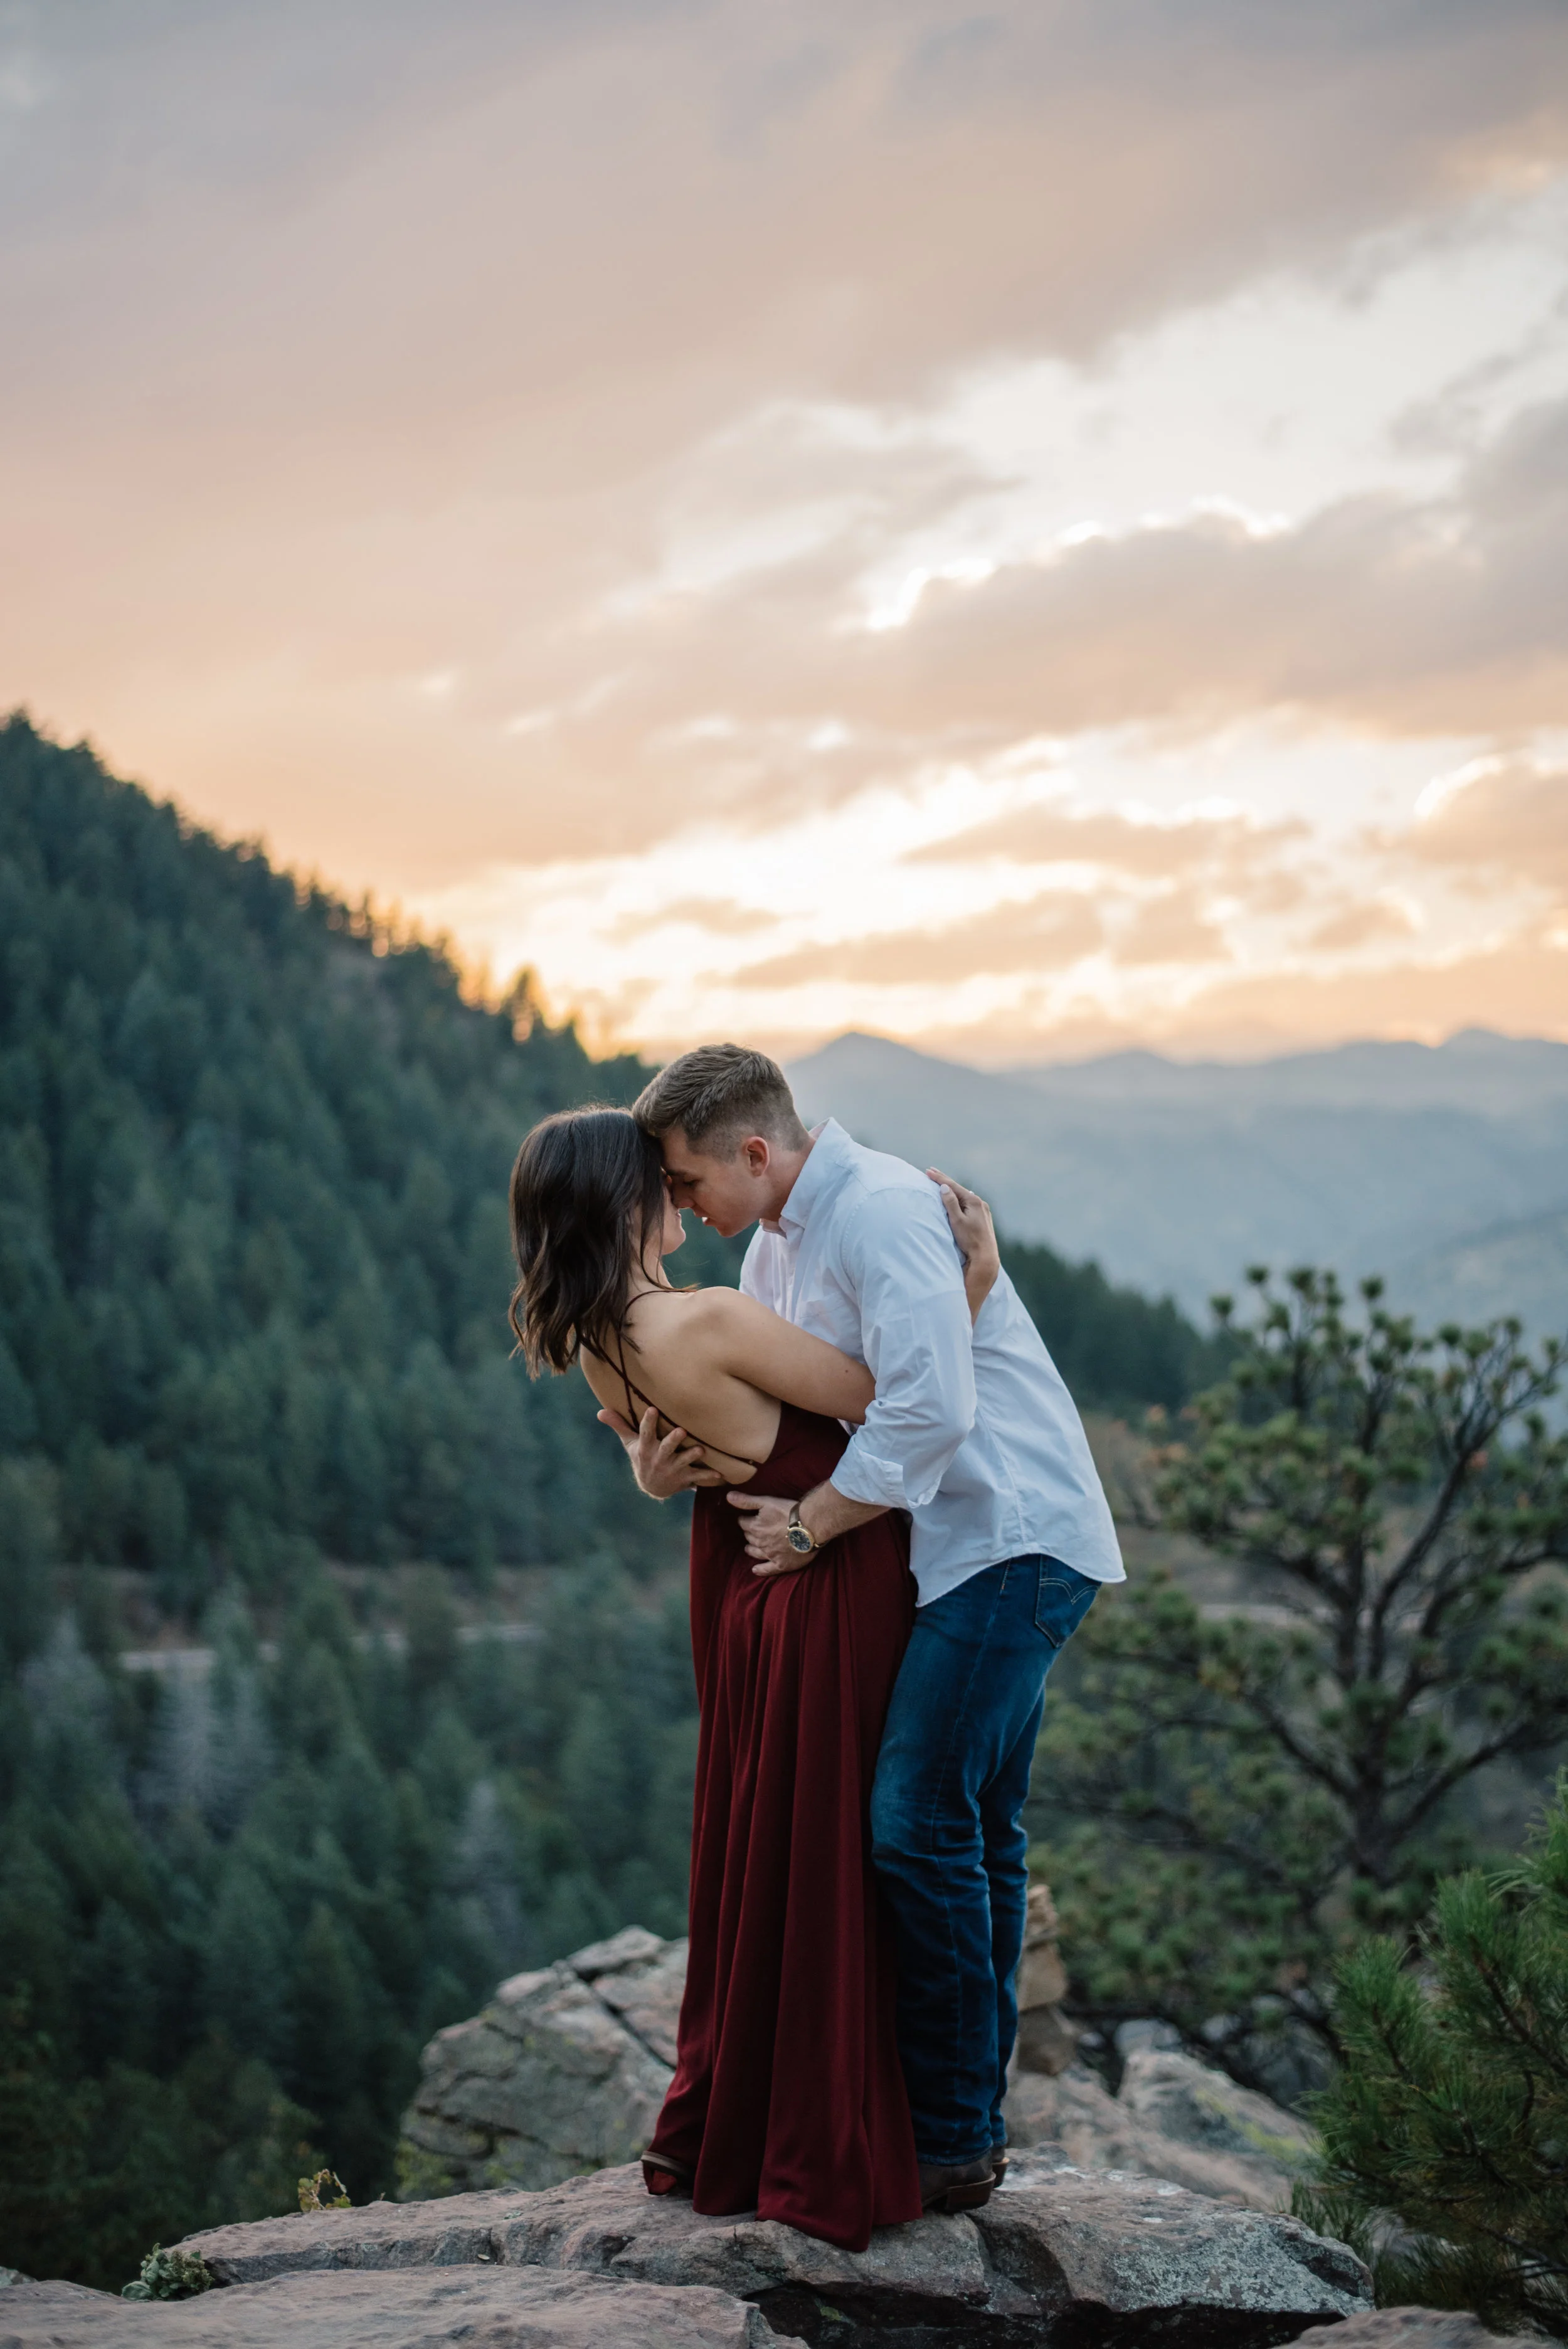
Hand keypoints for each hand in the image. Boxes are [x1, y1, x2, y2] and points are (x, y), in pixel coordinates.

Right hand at [598, 1405, 726, 1496]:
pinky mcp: (685, 1478)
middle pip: (666, 1448)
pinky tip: (720, 1473)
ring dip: (692, 1456)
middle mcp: (659, 1459)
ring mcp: (673, 1469)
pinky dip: (708, 1476)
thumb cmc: (642, 1457)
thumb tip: (600, 1411)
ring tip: (700, 1449)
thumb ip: (619, 1425)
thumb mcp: (630, 1443)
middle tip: (681, 1430)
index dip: (649, 1422)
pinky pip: (698, 1477)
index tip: (653, 1409)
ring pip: (684, 1461)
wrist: (652, 1487)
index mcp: (646, 1448)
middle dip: (673, 1440)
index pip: (645, 1433)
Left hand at [727, 1490, 811, 1577]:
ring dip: (751, 1549)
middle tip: (750, 1530)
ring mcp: (770, 1554)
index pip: (743, 1523)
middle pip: (749, 1537)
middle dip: (748, 1533)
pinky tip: (755, 1570)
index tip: (746, 1518)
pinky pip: (767, 1569)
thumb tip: (728, 1497)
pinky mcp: (781, 1564)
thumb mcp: (766, 1501)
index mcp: (755, 1527)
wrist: (810, 1527)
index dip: (744, 1520)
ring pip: (755, 1552)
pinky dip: (760, 1570)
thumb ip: (746, 1501)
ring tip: (749, 1547)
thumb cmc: (789, 1512)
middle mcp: (760, 1542)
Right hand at [928, 1167, 999, 1318]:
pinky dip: (959, 1199)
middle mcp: (980, 1203)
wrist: (985, 1257)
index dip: (939, 1178)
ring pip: (964, 1196)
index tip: (928, 1171)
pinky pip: (969, 1204)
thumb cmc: (970, 1240)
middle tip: (932, 1171)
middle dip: (945, 1181)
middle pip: (959, 1189)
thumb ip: (950, 1203)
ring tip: (942, 1183)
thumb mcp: (957, 1220)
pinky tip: (958, 1197)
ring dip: (952, 1190)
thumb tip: (944, 1188)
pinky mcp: (983, 1218)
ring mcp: (983, 1211)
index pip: (953, 1186)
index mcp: (973, 1201)